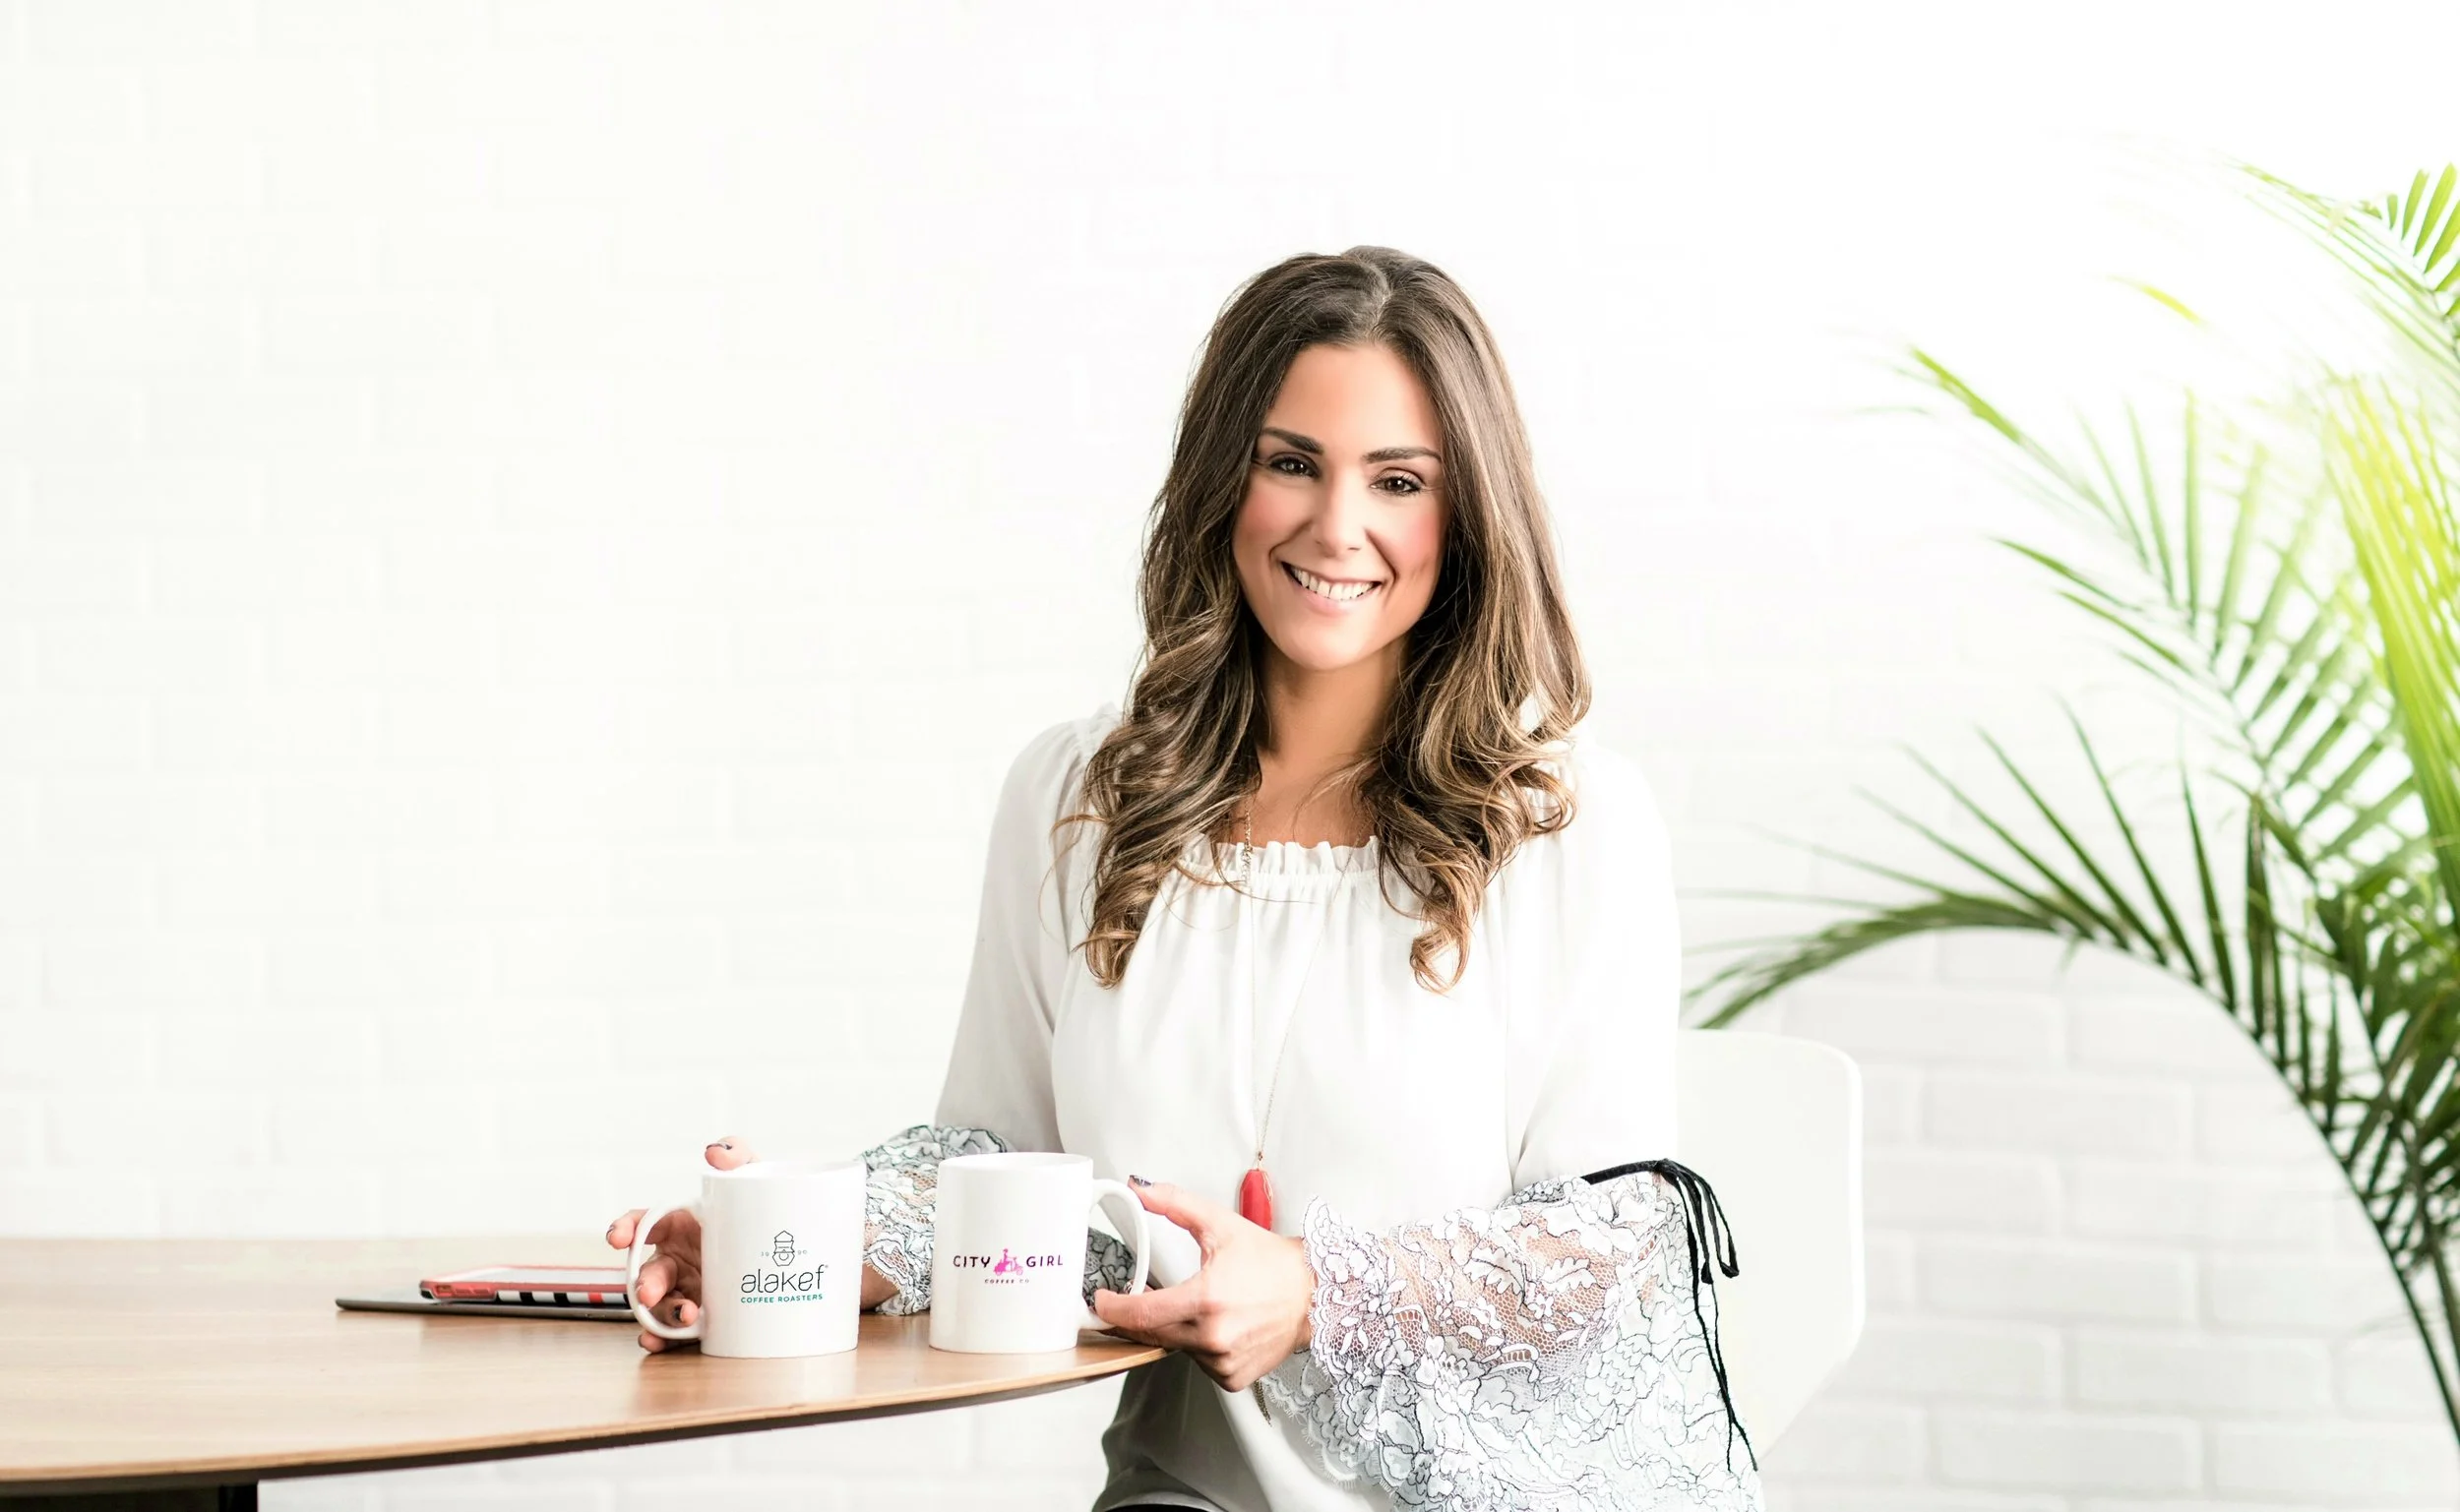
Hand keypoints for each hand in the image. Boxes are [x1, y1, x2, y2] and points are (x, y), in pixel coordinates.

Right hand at [606, 1134, 901, 1353]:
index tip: (617, 1237)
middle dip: (644, 1282)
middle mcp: (681, 1261)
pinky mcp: (709, 1322)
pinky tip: (660, 1344)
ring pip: (662, 1307)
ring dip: (661, 1315)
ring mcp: (692, 1293)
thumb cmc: (774, 1210)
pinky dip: (664, 1340)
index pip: (645, 1224)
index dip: (625, 1227)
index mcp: (684, 1225)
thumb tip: (714, 1151)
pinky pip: (678, 1335)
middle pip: (651, 1271)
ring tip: (686, 1318)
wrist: (816, 1255)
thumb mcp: (760, 1179)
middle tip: (650, 1293)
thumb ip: (739, 1156)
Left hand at [1087, 1178, 1315, 1394]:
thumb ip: (1175, 1204)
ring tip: (1199, 1307)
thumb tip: (1139, 1189)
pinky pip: (1199, 1363)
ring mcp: (1223, 1362)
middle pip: (1152, 1334)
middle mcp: (1214, 1337)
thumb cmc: (1271, 1262)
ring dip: (1174, 1330)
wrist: (1314, 1293)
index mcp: (1206, 1299)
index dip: (1113, 1309)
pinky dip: (1198, 1347)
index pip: (1141, 1313)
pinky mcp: (1233, 1378)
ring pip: (1175, 1349)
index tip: (1100, 1302)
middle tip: (1133, 1301)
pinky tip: (1217, 1327)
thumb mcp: (1221, 1224)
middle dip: (1137, 1318)